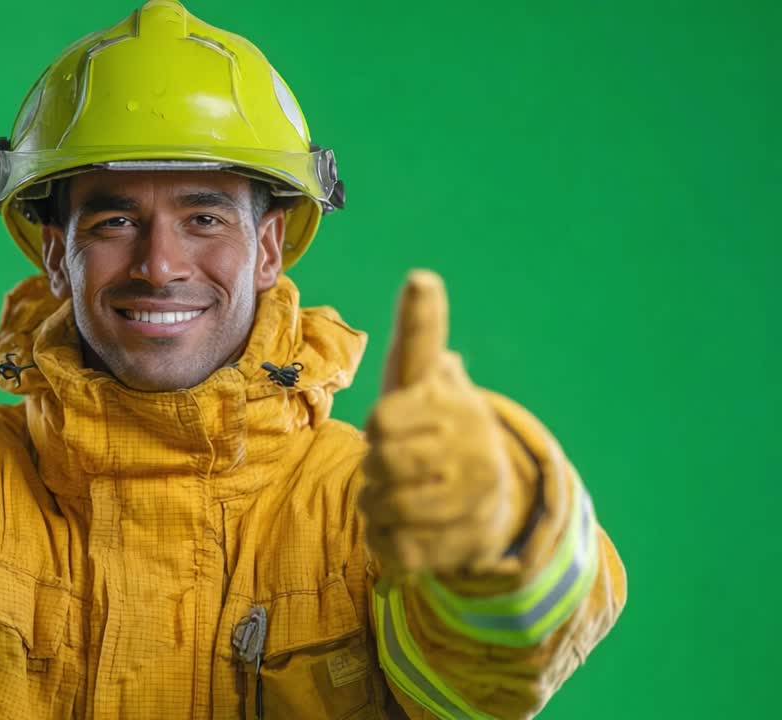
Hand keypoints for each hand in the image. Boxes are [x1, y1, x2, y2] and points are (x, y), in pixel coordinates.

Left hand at [359, 271, 522, 580]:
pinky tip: (407, 529)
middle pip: (378, 468)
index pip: (381, 424)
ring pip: (384, 510)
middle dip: (372, 471)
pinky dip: (387, 543)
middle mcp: (473, 451)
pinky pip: (398, 552)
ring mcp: (475, 501)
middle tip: (391, 467)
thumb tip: (421, 278)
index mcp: (454, 406)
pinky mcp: (467, 546)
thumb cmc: (433, 424)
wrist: (489, 494)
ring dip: (376, 506)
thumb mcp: (422, 376)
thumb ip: (418, 331)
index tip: (394, 425)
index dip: (377, 429)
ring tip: (397, 496)